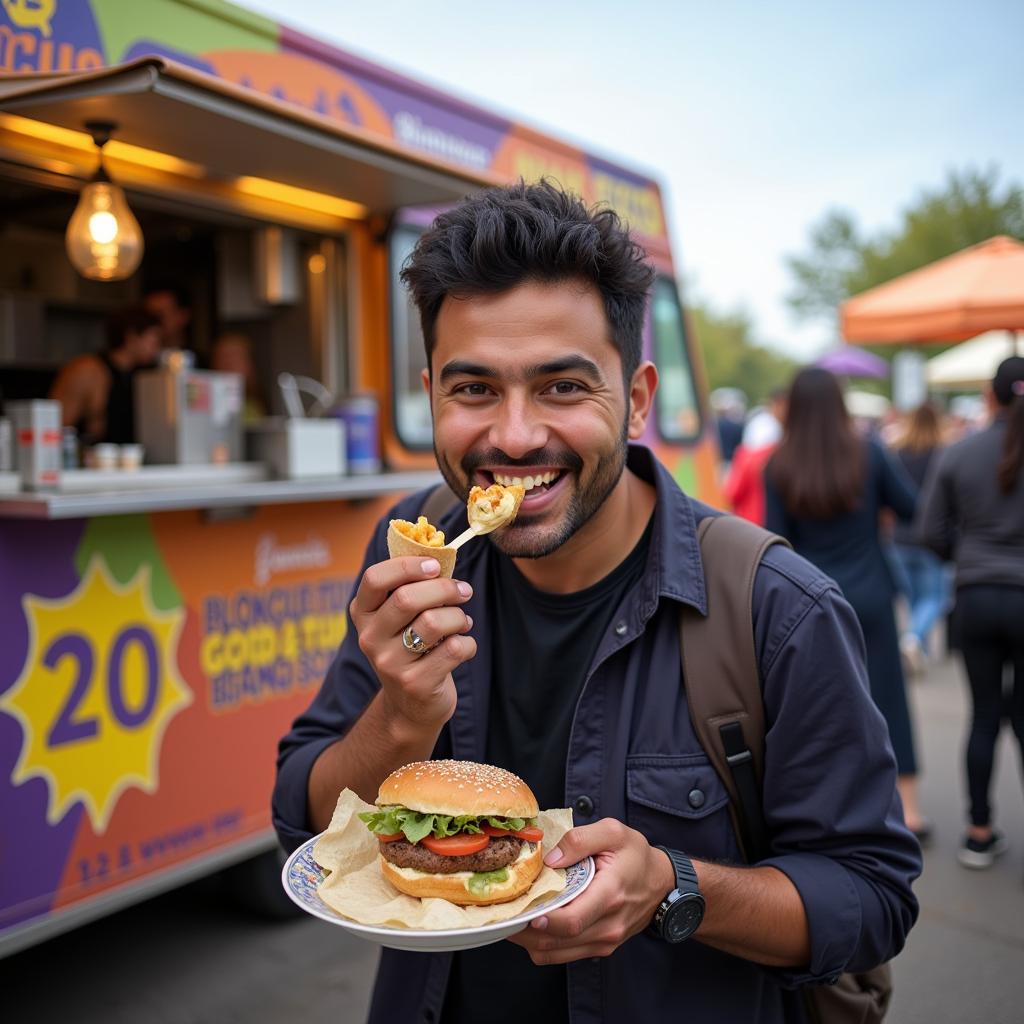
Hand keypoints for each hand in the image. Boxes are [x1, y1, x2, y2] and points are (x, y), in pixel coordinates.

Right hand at [349, 555, 475, 732]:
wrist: (410, 706)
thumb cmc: (411, 648)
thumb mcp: (400, 620)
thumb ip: (410, 589)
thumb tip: (440, 555)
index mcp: (363, 614)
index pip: (374, 578)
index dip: (407, 566)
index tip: (435, 566)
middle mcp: (370, 638)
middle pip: (408, 598)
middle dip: (444, 589)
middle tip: (463, 591)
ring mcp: (390, 664)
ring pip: (433, 623)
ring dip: (458, 616)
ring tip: (463, 621)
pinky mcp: (415, 683)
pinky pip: (454, 649)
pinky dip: (468, 643)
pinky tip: (464, 646)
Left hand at [507, 819, 673, 964]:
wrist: (662, 883)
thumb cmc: (636, 855)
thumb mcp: (613, 832)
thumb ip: (579, 839)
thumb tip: (550, 858)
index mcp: (610, 895)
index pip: (572, 921)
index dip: (543, 922)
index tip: (519, 912)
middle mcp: (607, 926)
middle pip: (556, 942)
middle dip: (523, 931)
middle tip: (499, 913)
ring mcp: (604, 941)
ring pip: (554, 954)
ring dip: (528, 940)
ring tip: (509, 918)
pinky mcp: (599, 947)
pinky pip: (562, 955)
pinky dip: (542, 943)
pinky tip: (531, 923)